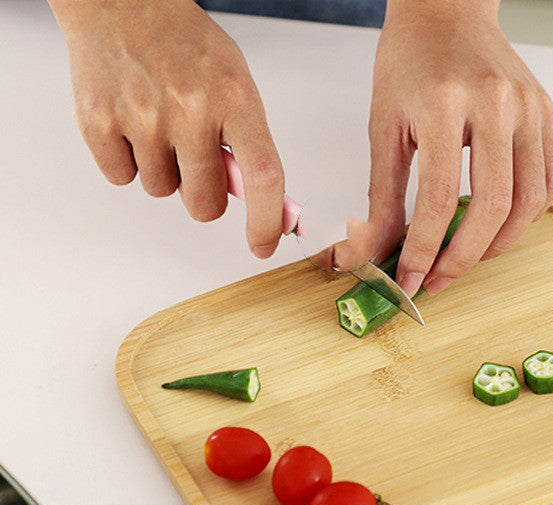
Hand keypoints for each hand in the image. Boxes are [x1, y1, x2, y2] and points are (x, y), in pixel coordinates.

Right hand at [48, 0, 284, 257]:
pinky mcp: (98, 120)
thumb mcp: (234, 82)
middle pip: (204, 203)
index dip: (266, 221)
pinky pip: (121, 177)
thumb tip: (262, 204)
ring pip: (161, 191)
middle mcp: (190, 108)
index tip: (263, 245)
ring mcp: (142, 116)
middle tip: (194, 161)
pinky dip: (126, 160)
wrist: (120, 0)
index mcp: (234, 98)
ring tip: (158, 125)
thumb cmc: (183, 44)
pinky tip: (129, 123)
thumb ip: (246, 142)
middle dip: (202, 195)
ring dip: (162, 171)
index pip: (264, 177)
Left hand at [362, 0, 552, 294]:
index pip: (438, 198)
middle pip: (493, 206)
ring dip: (499, 244)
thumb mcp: (383, 126)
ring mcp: (530, 108)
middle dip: (464, 258)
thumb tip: (376, 252)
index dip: (424, 250)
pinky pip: (551, 182)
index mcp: (446, 102)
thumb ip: (382, 196)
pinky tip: (499, 226)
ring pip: (530, 201)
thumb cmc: (411, 63)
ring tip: (468, 258)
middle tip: (439, 279)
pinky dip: (528, 216)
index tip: (411, 280)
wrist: (447, 12)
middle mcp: (498, 103)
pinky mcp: (547, 115)